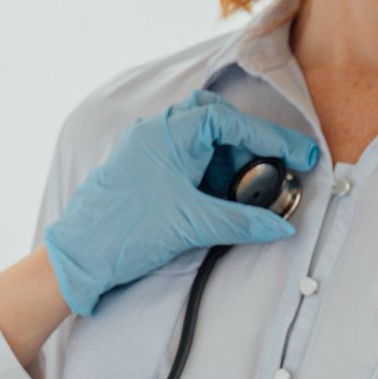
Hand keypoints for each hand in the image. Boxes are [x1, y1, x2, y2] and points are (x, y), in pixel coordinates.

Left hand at [43, 93, 320, 317]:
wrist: (77, 257)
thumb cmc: (125, 231)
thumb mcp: (193, 225)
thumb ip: (242, 221)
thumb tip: (281, 226)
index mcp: (171, 132)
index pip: (233, 122)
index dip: (273, 139)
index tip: (301, 157)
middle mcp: (157, 131)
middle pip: (217, 121)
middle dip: (249, 145)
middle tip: (272, 172)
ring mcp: (145, 148)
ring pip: (199, 139)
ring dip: (227, 161)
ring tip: (247, 192)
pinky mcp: (140, 168)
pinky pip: (182, 158)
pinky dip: (207, 172)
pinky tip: (219, 199)